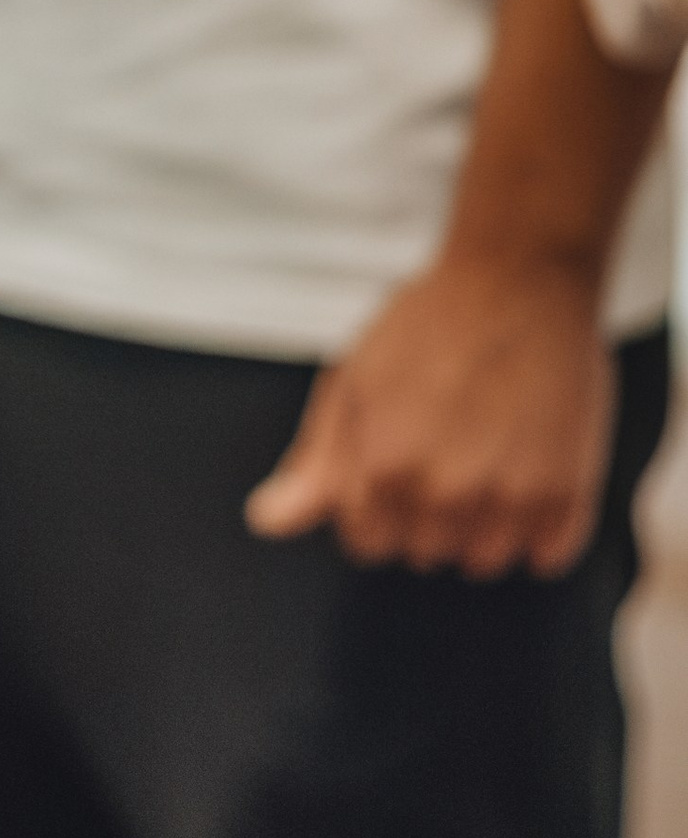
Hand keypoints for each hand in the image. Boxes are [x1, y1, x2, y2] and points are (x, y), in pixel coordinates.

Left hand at [245, 252, 617, 579]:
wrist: (521, 278)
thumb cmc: (428, 323)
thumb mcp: (352, 382)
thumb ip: (315, 464)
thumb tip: (267, 522)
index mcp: (383, 473)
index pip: (367, 542)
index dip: (375, 502)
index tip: (395, 456)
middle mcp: (447, 497)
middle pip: (423, 552)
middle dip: (424, 512)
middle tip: (445, 442)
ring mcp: (513, 499)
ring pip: (483, 560)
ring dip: (482, 523)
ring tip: (487, 454)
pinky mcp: (569, 493)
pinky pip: (546, 555)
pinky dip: (538, 526)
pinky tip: (528, 469)